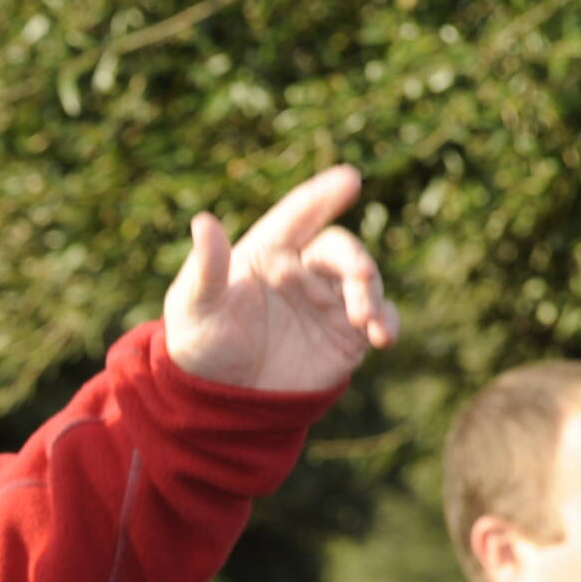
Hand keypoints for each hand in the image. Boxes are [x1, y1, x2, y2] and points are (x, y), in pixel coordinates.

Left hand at [162, 164, 399, 391]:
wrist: (219, 402)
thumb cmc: (198, 346)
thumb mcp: (193, 307)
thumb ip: (205, 268)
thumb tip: (203, 221)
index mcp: (267, 251)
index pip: (300, 214)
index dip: (324, 194)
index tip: (350, 179)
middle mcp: (303, 270)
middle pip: (339, 249)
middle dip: (354, 258)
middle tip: (360, 276)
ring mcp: (328, 301)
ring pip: (364, 281)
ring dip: (371, 293)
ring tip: (365, 319)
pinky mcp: (346, 335)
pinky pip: (378, 319)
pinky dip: (387, 322)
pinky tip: (382, 336)